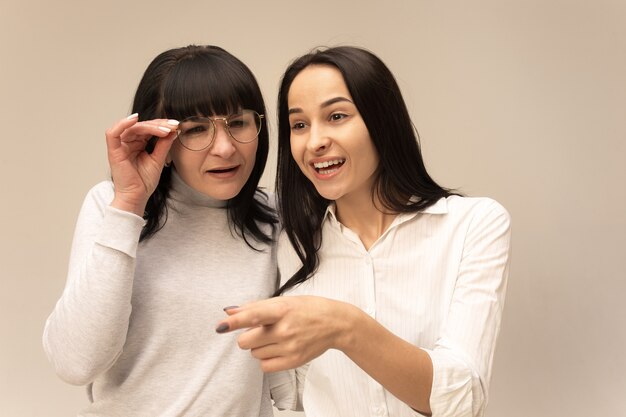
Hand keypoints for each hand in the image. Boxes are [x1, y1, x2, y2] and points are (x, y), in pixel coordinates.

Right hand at [106, 114, 177, 215]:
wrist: (137, 197)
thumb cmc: (145, 182)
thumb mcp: (158, 159)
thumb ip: (163, 145)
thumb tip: (173, 130)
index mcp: (138, 144)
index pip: (149, 129)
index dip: (162, 125)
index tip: (176, 126)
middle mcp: (128, 143)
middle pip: (142, 126)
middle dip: (159, 124)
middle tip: (173, 125)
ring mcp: (120, 146)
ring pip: (133, 128)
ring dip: (150, 126)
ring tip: (165, 129)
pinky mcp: (113, 151)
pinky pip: (113, 133)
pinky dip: (122, 124)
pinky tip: (134, 119)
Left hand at [217, 296, 354, 371]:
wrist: (335, 324)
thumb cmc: (307, 309)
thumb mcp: (283, 301)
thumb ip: (255, 307)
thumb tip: (229, 312)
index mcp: (281, 309)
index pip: (254, 315)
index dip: (235, 322)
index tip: (221, 326)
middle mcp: (284, 329)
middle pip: (246, 341)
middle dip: (248, 337)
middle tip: (262, 331)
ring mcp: (289, 347)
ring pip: (254, 354)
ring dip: (259, 347)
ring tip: (276, 338)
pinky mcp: (293, 361)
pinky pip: (264, 366)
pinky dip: (266, 359)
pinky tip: (278, 349)